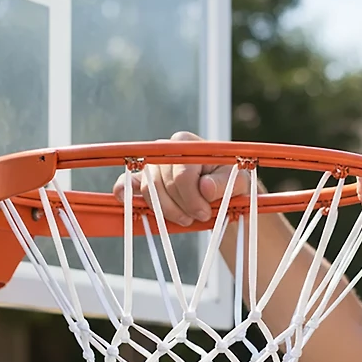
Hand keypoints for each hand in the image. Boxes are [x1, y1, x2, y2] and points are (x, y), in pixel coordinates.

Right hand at [112, 131, 247, 226]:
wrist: (221, 193)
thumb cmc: (230, 184)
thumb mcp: (237, 183)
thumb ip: (224, 184)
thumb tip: (205, 187)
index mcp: (186, 143)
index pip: (182, 175)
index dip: (193, 199)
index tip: (206, 212)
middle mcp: (164, 149)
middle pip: (163, 184)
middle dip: (181, 207)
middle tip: (199, 216)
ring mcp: (151, 164)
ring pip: (148, 191)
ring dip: (166, 211)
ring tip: (185, 218)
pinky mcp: (142, 179)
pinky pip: (127, 183)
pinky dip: (124, 192)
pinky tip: (123, 199)